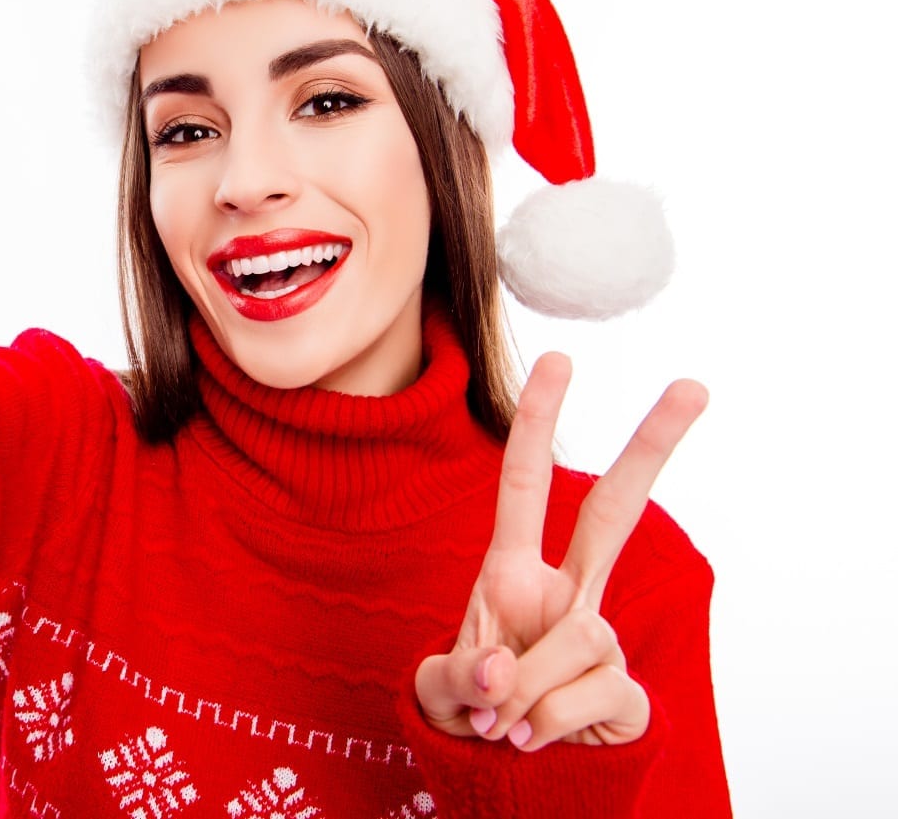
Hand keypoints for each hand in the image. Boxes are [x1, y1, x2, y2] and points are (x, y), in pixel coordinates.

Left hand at [413, 353, 707, 751]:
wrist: (504, 772)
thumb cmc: (470, 708)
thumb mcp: (438, 691)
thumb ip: (458, 677)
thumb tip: (502, 675)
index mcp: (511, 573)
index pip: (524, 486)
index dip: (537, 424)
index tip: (560, 359)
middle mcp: (565, 593)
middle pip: (614, 513)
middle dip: (652, 448)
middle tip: (694, 383)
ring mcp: (600, 638)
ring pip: (576, 641)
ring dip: (524, 692)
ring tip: (499, 722)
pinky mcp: (624, 691)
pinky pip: (588, 696)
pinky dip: (544, 727)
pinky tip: (531, 739)